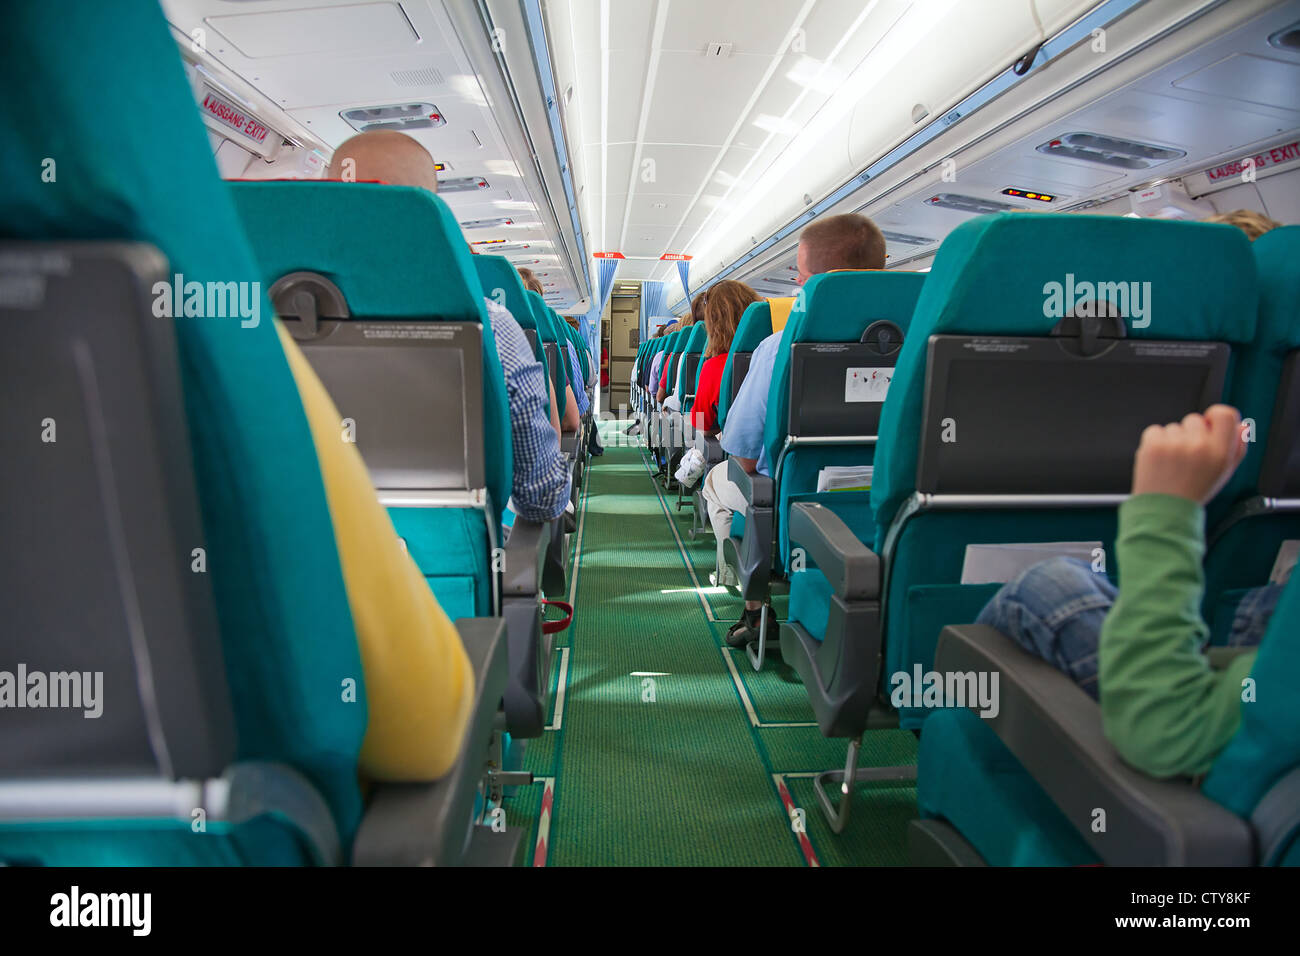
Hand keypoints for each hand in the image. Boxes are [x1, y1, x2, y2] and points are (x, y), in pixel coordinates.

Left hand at [1131, 404, 1248, 503]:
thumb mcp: (1224, 472)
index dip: (1215, 416)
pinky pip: (1156, 430)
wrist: (1165, 509)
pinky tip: (1161, 459)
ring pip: (1175, 426)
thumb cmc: (1194, 490)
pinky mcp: (1153, 445)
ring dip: (1174, 439)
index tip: (1209, 424)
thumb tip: (1242, 424)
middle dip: (1192, 433)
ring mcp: (1174, 444)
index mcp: (1220, 452)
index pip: (1224, 413)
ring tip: (1174, 461)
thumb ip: (1238, 447)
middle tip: (1188, 455)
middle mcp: (1199, 446)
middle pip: (1195, 419)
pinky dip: (1156, 441)